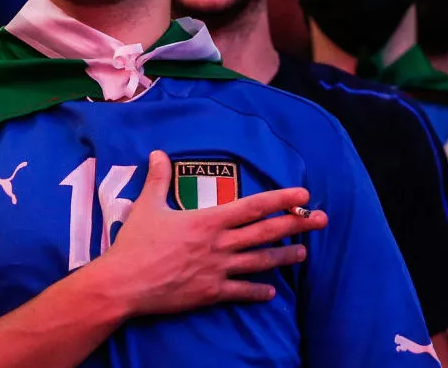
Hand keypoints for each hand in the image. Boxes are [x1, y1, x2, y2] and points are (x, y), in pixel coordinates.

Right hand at [90, 152, 323, 318]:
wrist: (124, 284)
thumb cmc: (135, 244)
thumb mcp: (147, 206)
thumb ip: (157, 179)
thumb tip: (157, 152)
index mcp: (208, 221)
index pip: (252, 207)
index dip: (280, 200)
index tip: (303, 196)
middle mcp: (219, 244)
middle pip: (266, 233)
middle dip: (297, 225)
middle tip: (323, 220)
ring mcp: (218, 270)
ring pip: (260, 262)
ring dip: (284, 256)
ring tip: (303, 252)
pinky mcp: (211, 293)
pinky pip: (241, 292)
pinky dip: (258, 292)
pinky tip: (270, 292)